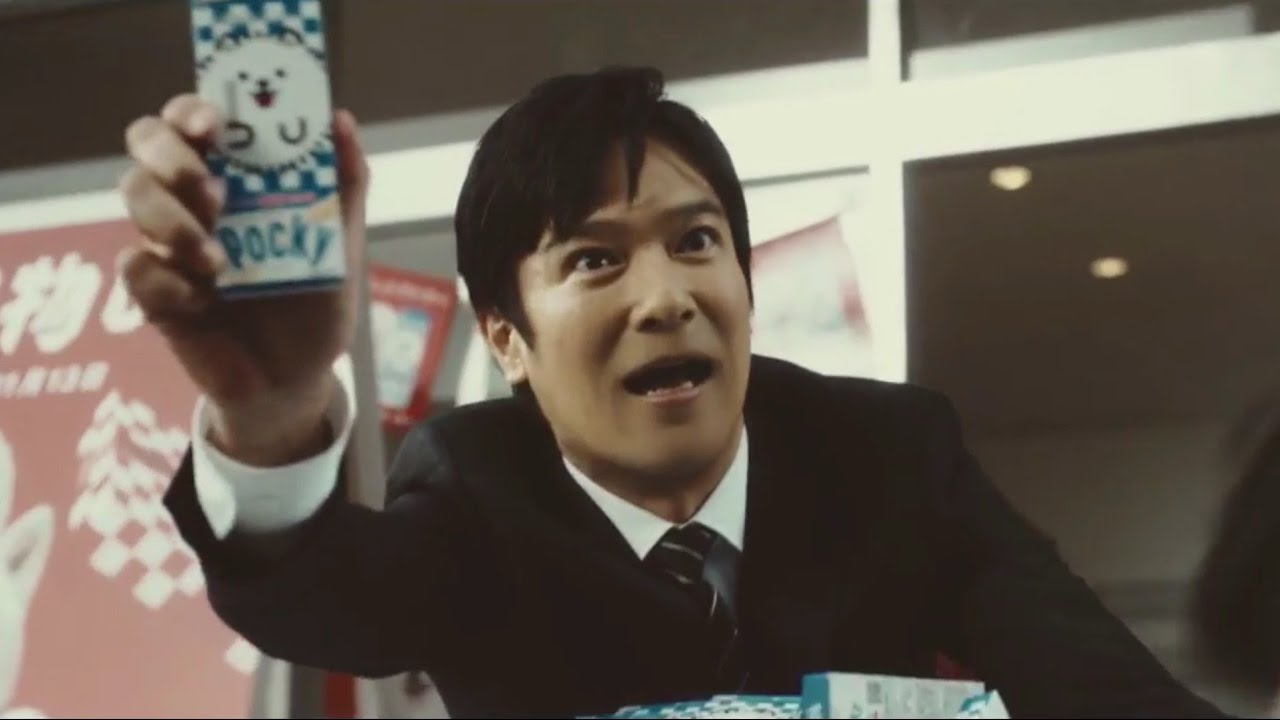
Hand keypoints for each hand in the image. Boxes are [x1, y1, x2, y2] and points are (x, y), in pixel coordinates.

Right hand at [119, 94, 369, 464]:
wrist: (297, 379)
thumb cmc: (315, 303)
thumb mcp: (341, 246)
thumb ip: (345, 186)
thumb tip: (340, 120)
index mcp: (237, 177)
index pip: (195, 120)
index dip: (193, 109)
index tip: (215, 124)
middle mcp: (194, 200)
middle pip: (148, 142)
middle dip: (170, 154)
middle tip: (211, 189)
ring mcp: (169, 245)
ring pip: (134, 195)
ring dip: (172, 218)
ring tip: (217, 258)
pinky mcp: (155, 293)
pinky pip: (135, 268)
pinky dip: (164, 277)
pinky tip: (198, 297)